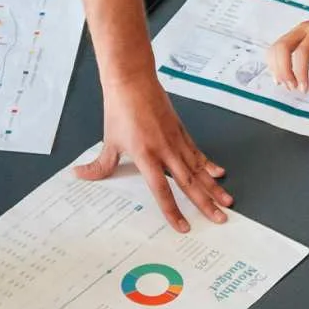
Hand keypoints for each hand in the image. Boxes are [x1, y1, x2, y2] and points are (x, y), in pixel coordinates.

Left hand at [78, 73, 230, 232]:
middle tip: (220, 219)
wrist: (132, 81)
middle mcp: (165, 151)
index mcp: (146, 156)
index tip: (183, 227)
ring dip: (214, 187)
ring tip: (227, 202)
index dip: (173, 211)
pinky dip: (208, 164)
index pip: (162, 191)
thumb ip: (101, 164)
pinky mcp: (181, 131)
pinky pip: (197, 152)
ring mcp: (176, 141)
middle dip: (206, 203)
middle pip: (189, 183)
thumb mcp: (109, 140)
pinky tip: (219, 173)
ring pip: (199, 170)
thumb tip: (81, 176)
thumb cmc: (119, 110)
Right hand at [266, 0, 308, 94]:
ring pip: (275, 48)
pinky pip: (276, 49)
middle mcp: (303, 29)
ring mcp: (294, 31)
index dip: (300, 72)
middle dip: (283, 71)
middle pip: (282, 48)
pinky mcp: (290, 35)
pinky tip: (282, 75)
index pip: (303, 52)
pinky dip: (275, 63)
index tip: (304, 88)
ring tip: (287, 84)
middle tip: (292, 87)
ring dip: (277, 69)